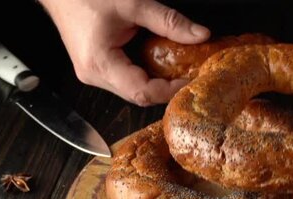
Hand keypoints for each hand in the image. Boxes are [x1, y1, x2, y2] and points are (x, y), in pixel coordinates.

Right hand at [39, 0, 209, 105]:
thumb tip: (199, 35)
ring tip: (179, 70)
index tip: (192, 79)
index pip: (143, 92)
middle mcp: (93, 75)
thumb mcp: (133, 4)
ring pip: (133, 90)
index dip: (170, 90)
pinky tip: (160, 64)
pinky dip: (145, 74)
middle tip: (190, 75)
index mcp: (99, 64)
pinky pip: (125, 80)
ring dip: (157, 83)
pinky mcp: (96, 68)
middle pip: (138, 96)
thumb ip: (168, 21)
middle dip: (166, 89)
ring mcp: (93, 74)